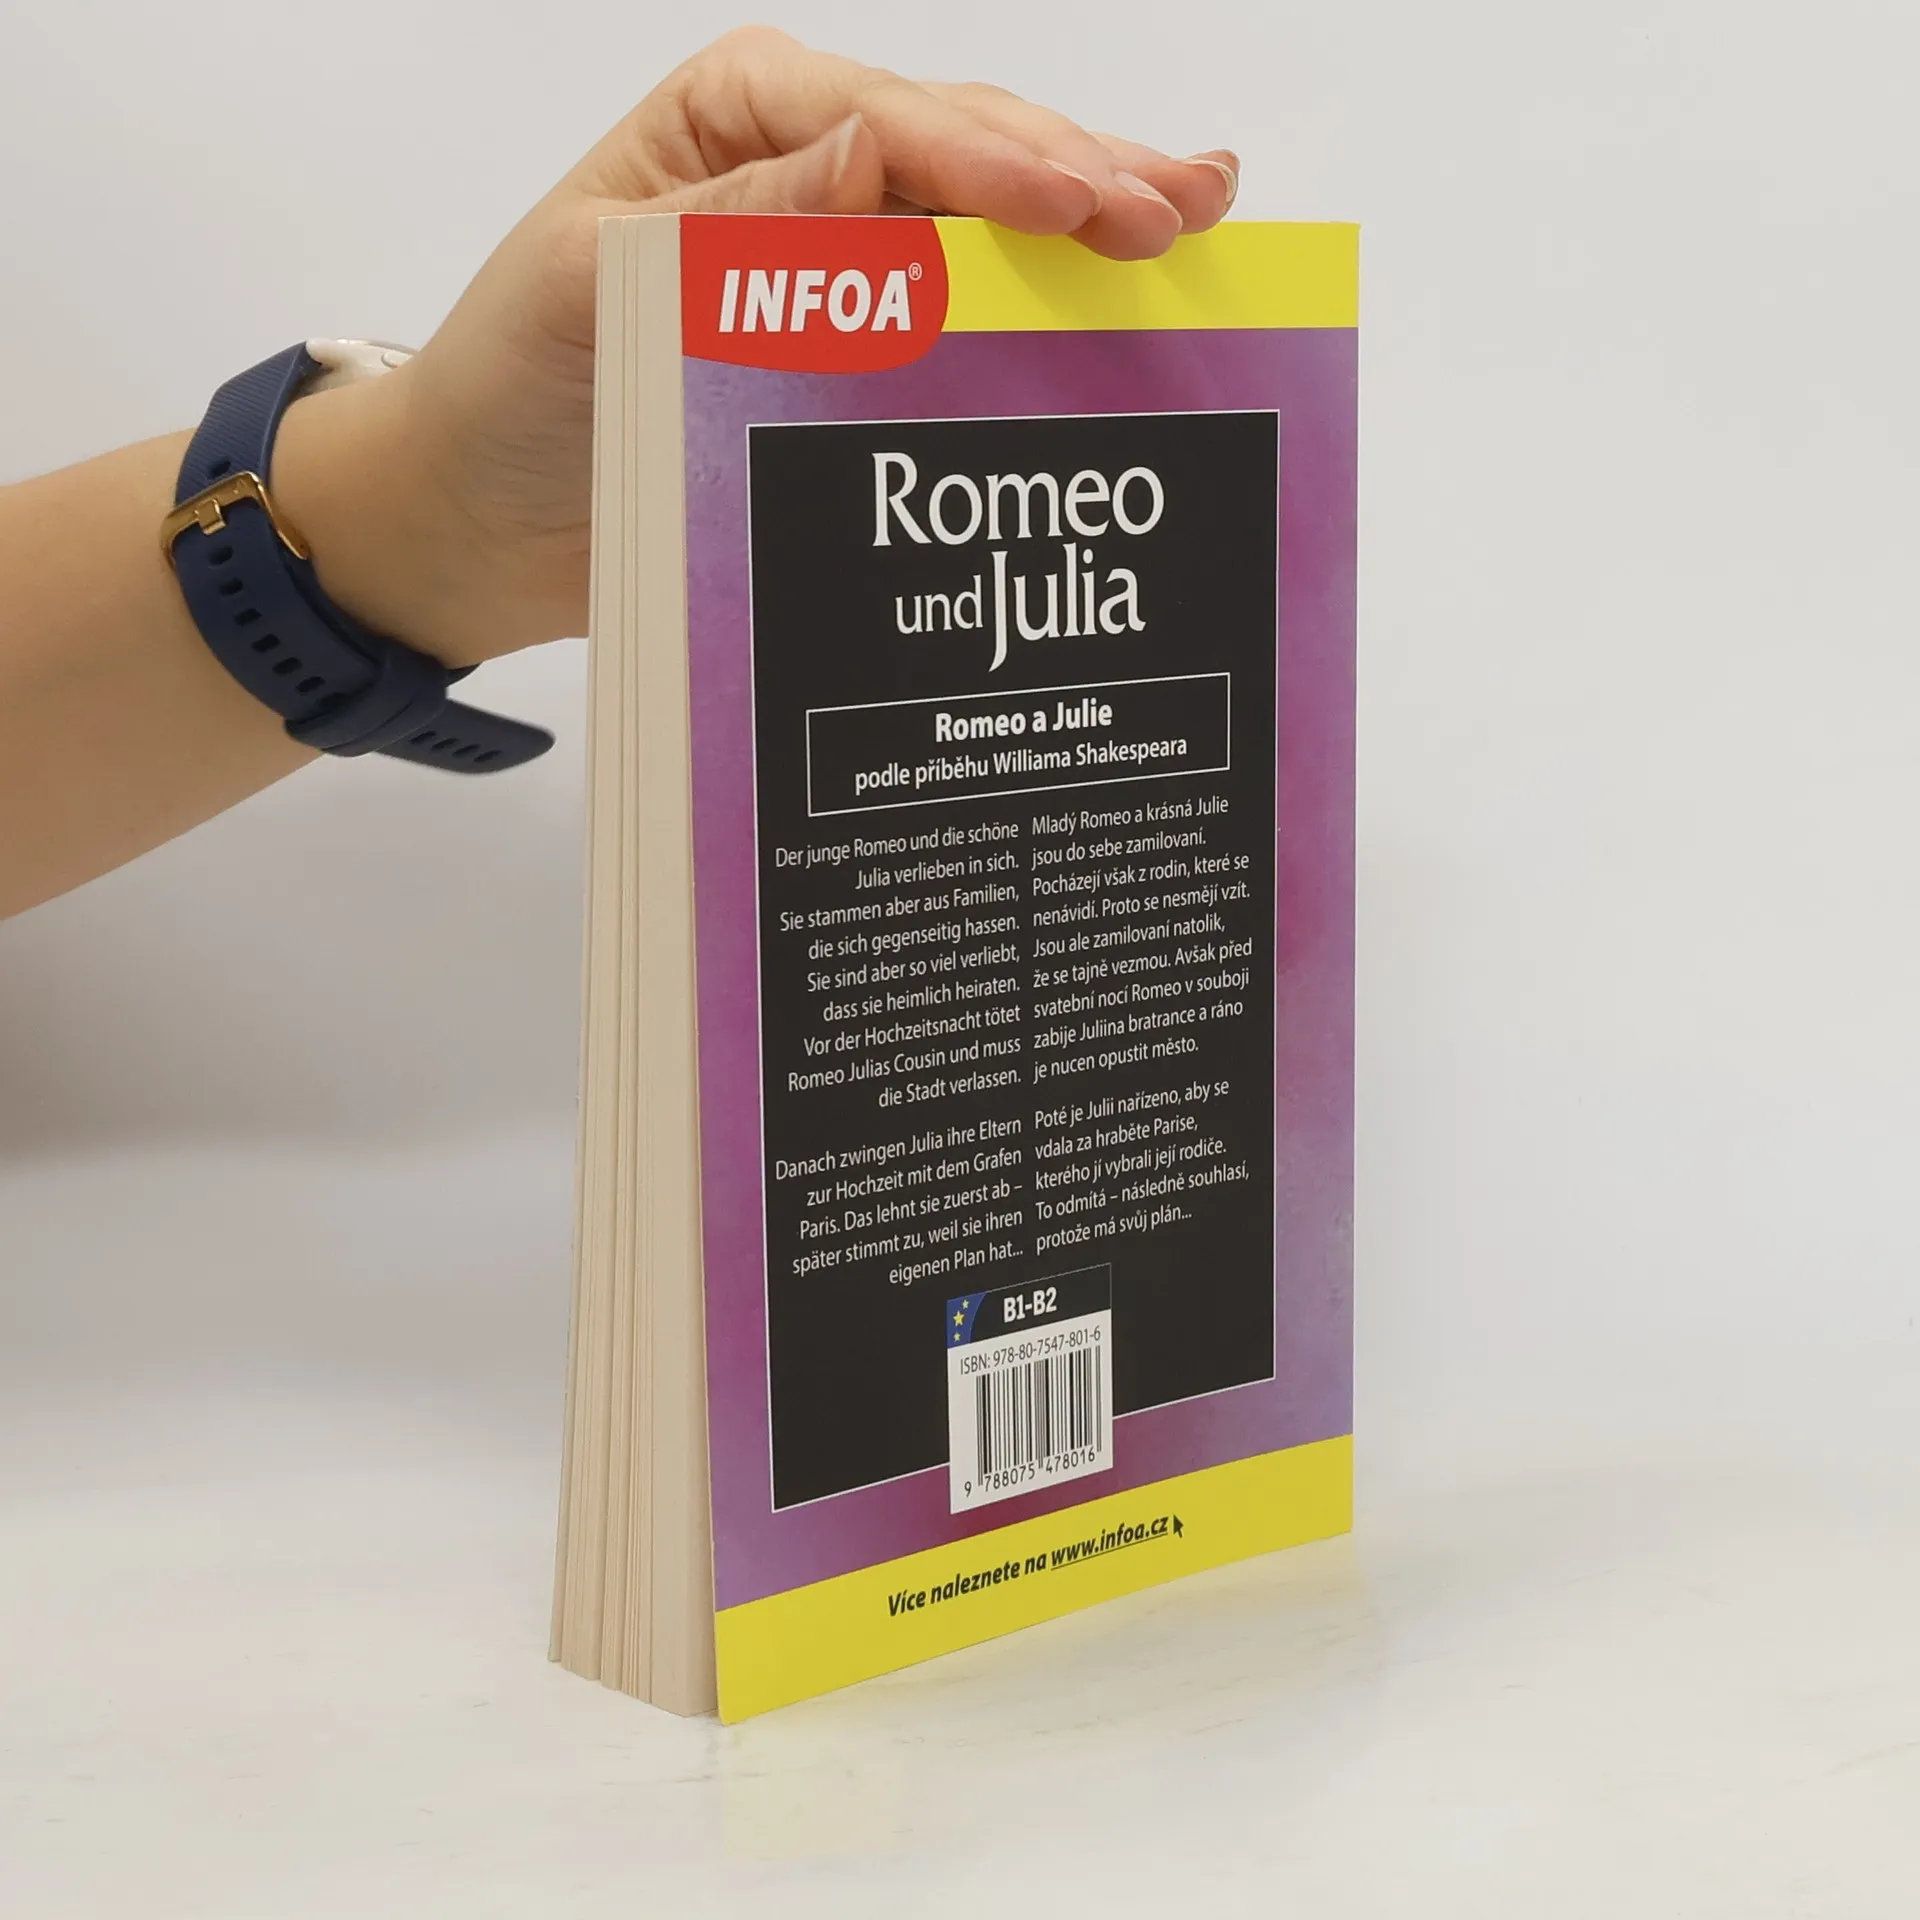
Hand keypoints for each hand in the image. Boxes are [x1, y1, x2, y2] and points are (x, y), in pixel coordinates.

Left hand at [278, 27, 1238, 668]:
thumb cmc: (510, 386)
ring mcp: (844, 258)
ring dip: (1091, 221)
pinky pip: (967, 314)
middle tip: (1189, 208)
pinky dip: (1045, 307)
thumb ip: (736, 229)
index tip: (1093, 211)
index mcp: (743, 118)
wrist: (481, 516)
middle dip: (1082, 177)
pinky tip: (1123, 297)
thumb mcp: (594, 286)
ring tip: (1199, 216)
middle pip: (971, 152)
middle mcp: (807, 170)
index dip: (1003, 167)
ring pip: (990, 223)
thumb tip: (872, 157)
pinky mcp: (858, 345)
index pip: (899, 124)